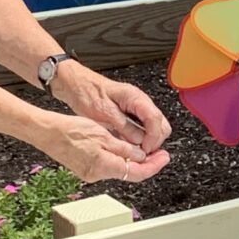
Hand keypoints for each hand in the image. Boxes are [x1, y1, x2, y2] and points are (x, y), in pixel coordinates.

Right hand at [38, 109, 170, 183]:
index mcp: (104, 166)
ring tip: (144, 148)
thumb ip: (124, 148)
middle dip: (146, 163)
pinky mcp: (85, 169)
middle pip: (130, 173)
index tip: (164, 157)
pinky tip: (125, 150)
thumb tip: (141, 156)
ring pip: (119, 169)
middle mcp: (97, 175)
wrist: (47, 133)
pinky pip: (108, 167)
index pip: (137, 172)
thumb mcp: (103, 135)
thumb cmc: (69, 130)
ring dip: (133, 160)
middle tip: (159, 152)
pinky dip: (119, 159)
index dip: (154, 166)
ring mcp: (90, 174)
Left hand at [56, 61, 170, 157]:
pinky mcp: (132, 113)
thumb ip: (124, 126)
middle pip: (161, 124)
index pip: (155, 119)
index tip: (145, 150)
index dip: (153, 138)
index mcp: (135, 98)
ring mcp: (138, 108)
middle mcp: (140, 102)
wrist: (77, 85)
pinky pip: (144, 127)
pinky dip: (141, 138)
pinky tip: (130, 145)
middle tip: (141, 153)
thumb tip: (139, 140)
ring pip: (155, 127)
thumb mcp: (104, 113)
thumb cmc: (87, 93)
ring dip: (148, 140)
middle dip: (154, 141)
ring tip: (135, 151)